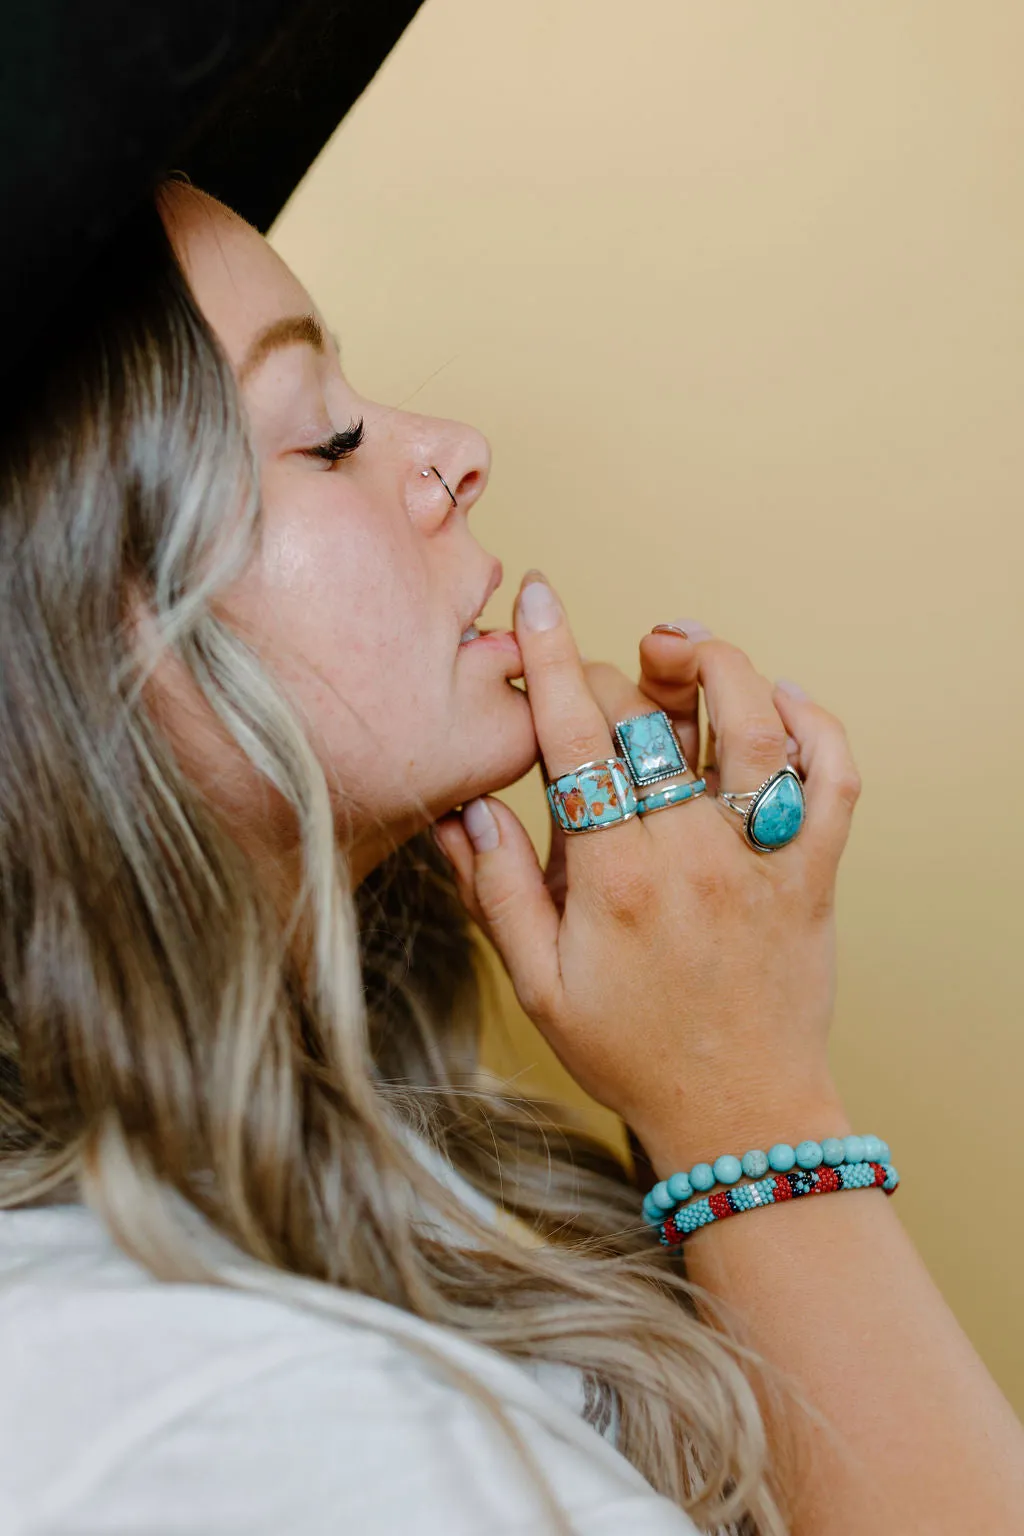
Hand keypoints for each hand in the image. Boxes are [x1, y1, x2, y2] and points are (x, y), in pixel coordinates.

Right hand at [433, 574, 860, 1170]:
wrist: (738, 1114)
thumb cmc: (631, 1053)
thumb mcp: (537, 985)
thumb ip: (497, 889)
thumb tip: (466, 807)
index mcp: (614, 880)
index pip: (577, 738)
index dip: (552, 657)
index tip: (537, 602)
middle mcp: (693, 856)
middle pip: (653, 718)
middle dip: (611, 672)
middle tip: (588, 679)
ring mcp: (762, 860)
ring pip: (755, 725)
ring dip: (716, 666)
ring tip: (675, 652)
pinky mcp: (813, 872)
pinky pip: (831, 777)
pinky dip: (813, 723)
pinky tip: (776, 703)